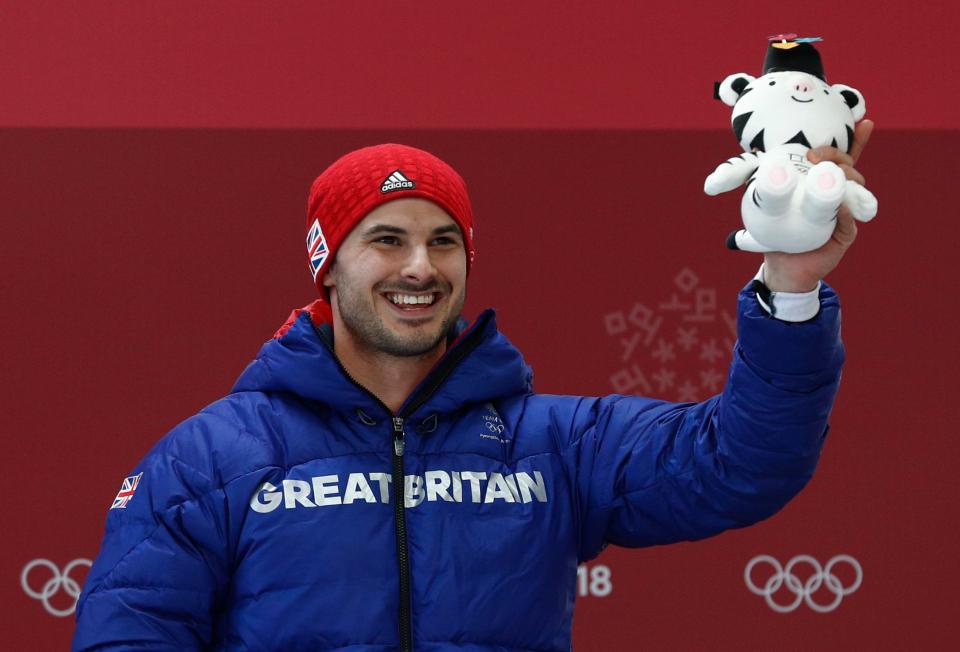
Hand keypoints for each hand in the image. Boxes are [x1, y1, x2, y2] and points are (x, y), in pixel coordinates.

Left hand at [762, 119, 874, 291]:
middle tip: (813, 154)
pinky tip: (842, 206)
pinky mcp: (845, 234)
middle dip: (836, 155)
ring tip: (831, 173)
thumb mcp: (770, 204)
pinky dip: (847, 212)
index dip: (857, 140)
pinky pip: (851, 220)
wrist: (783, 267)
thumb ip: (771, 183)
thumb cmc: (776, 232)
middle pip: (848, 167)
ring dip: (846, 176)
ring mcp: (843, 213)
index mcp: (821, 185)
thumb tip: (760, 156)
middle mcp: (836, 196)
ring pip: (856, 187)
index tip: (865, 122)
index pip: (841, 159)